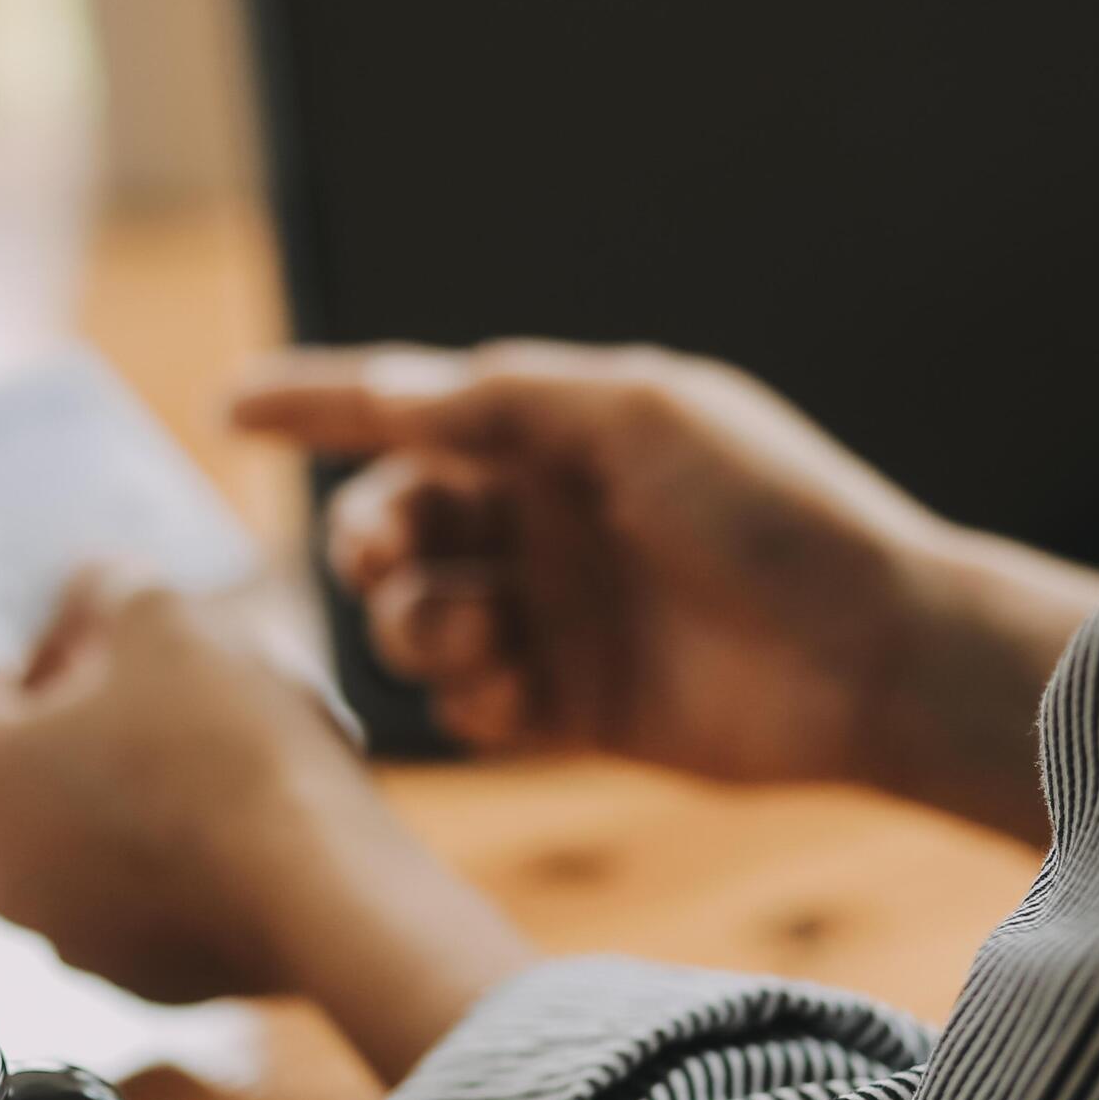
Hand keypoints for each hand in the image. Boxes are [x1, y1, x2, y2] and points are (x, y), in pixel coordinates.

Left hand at [0, 575, 526, 1076]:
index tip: (19, 574)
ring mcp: (65, 933)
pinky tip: (220, 792)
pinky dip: (156, 832)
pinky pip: (131, 881)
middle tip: (114, 632)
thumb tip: (98, 590)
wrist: (332, 894)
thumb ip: (111, 592)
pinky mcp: (138, 973)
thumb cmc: (232, 746)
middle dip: (57, 681)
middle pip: (8, 748)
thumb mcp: (167, 622)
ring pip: (71, 820)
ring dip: (108, 761)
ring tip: (183, 710)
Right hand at [236, 341, 1098, 844]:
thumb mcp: (638, 415)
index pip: (410, 409)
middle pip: (391, 522)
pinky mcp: (565, 709)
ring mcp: (550, 617)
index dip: (315, 404)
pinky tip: (512, 691)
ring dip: (417, 620)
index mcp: (556, 435)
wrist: (870, 655)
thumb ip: (501, 399)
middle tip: (388, 552)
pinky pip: (460, 702)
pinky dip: (463, 693)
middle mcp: (541, 522)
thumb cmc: (773, 512)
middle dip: (369, 535)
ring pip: (411, 617)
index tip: (228, 403)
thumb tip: (384, 390)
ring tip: (483, 631)